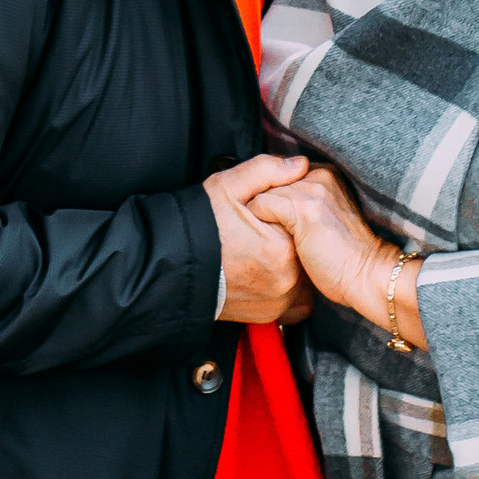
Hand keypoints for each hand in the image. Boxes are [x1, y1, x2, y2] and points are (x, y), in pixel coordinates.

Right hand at [205, 154, 313, 325]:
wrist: (172, 270)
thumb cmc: (198, 228)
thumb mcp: (227, 187)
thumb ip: (267, 171)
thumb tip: (300, 164)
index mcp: (280, 247)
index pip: (302, 221)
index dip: (287, 214)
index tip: (269, 214)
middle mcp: (286, 278)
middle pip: (306, 249)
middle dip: (291, 238)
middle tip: (263, 232)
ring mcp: (279, 300)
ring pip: (304, 275)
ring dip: (292, 263)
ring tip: (264, 252)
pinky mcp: (271, 315)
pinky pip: (296, 302)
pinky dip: (288, 289)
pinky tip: (268, 273)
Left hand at [276, 166, 412, 336]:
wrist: (367, 275)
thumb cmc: (342, 257)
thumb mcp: (321, 218)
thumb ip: (301, 202)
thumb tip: (265, 199)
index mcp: (326, 173)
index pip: (279, 173)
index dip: (273, 198)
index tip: (275, 221)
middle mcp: (320, 174)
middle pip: (268, 181)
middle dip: (264, 205)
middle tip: (270, 231)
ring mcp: (312, 189)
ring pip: (262, 192)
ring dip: (260, 217)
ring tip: (270, 239)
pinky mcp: (303, 207)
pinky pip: (261, 205)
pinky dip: (258, 224)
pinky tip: (270, 242)